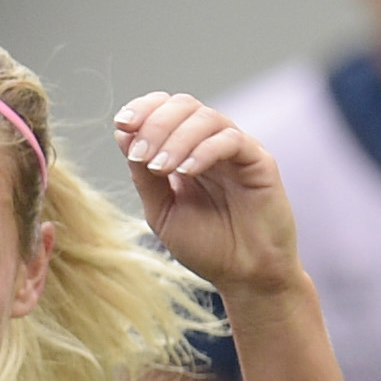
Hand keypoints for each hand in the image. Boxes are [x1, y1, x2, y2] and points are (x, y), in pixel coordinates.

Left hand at [112, 92, 302, 299]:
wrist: (245, 275)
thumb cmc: (206, 246)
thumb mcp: (162, 212)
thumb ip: (144, 177)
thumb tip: (123, 135)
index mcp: (185, 151)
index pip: (164, 109)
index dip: (143, 109)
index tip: (122, 124)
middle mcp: (210, 143)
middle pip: (183, 105)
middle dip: (155, 124)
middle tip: (141, 155)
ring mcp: (235, 150)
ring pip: (206, 118)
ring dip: (176, 138)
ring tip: (160, 167)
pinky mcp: (258, 161)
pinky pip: (231, 140)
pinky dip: (204, 150)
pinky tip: (186, 172)